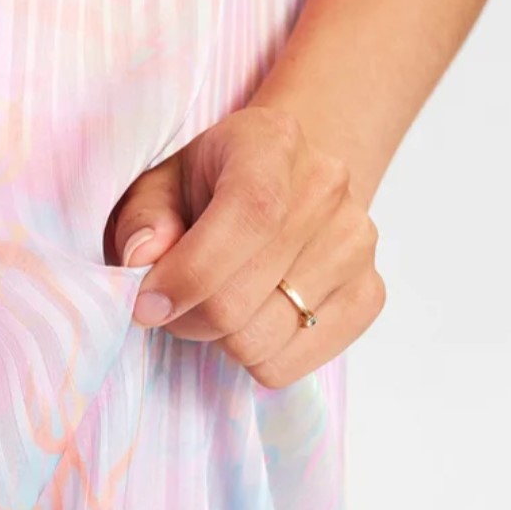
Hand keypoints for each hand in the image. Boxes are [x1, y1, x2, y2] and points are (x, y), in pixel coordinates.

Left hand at [105, 103, 385, 387]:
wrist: (286, 183)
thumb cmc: (211, 184)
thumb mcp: (161, 182)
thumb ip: (144, 217)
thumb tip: (142, 258)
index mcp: (272, 144)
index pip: (248, 216)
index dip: (191, 273)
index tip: (146, 306)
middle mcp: (327, 188)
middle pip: (240, 300)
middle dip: (187, 316)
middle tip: (173, 302)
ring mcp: (356, 244)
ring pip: (260, 341)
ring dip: (220, 338)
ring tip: (217, 300)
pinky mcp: (369, 294)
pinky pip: (290, 365)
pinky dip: (256, 356)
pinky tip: (252, 315)